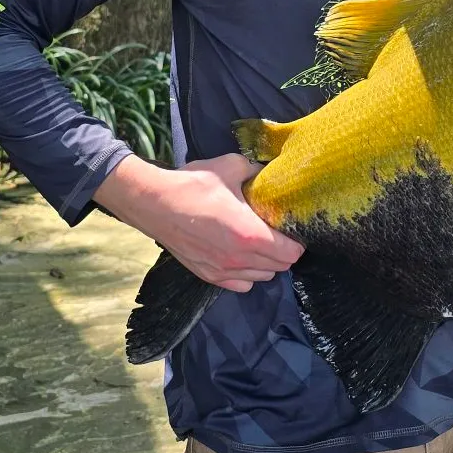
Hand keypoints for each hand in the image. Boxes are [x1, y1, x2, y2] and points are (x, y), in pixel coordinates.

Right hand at [93, 152, 303, 292]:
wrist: (154, 204)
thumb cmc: (193, 185)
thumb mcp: (230, 167)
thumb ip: (256, 169)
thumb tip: (270, 170)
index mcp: (250, 234)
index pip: (291, 252)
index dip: (298, 241)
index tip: (293, 227)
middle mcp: (240, 259)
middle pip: (280, 266)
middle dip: (285, 251)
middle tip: (278, 232)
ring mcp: (224, 271)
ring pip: (263, 277)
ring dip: (267, 263)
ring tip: (260, 243)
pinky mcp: (209, 276)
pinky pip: (242, 284)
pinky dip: (248, 274)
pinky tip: (241, 255)